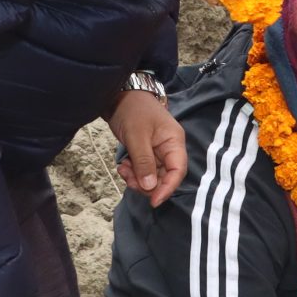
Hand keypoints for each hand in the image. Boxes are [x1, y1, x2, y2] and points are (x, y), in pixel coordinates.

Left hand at [109, 88, 187, 206]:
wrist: (119, 95)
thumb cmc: (133, 110)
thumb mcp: (137, 136)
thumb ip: (144, 162)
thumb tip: (150, 187)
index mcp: (174, 142)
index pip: (178, 171)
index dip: (167, 188)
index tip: (153, 201)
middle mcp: (169, 148)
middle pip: (165, 176)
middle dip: (148, 184)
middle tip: (129, 181)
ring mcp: (158, 151)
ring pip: (152, 175)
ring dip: (138, 178)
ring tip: (123, 170)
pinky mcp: (147, 152)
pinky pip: (143, 169)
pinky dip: (133, 172)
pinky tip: (123, 166)